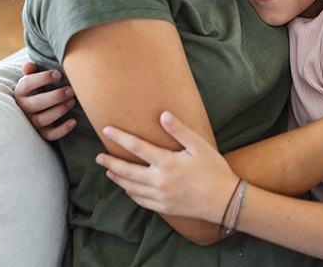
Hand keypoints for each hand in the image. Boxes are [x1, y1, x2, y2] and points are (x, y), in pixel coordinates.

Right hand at [14, 61, 76, 140]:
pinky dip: (62, 130)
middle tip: (70, 90)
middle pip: (35, 104)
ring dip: (59, 110)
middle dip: (55, 97)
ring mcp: (31, 121)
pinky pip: (49, 135)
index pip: (27, 84)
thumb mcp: (34, 77)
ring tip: (72, 101)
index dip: (42, 78)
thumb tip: (29, 66)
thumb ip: (32, 70)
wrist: (39, 105)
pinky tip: (74, 121)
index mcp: (21, 91)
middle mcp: (24, 107)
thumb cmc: (39, 87)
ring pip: (42, 120)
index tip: (59, 74)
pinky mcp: (41, 132)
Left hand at [96, 111, 239, 223]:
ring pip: (131, 187)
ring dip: (117, 179)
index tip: (107, 130)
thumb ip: (179, 130)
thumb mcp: (199, 146)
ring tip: (108, 172)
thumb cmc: (214, 170)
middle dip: (110, 163)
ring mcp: (160, 196)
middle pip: (126, 171)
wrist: (224, 201)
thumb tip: (162, 114)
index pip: (137, 147)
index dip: (120, 137)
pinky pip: (141, 201)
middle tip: (98, 158)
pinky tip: (128, 189)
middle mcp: (159, 180)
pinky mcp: (164, 208)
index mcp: (166, 162)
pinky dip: (131, 193)